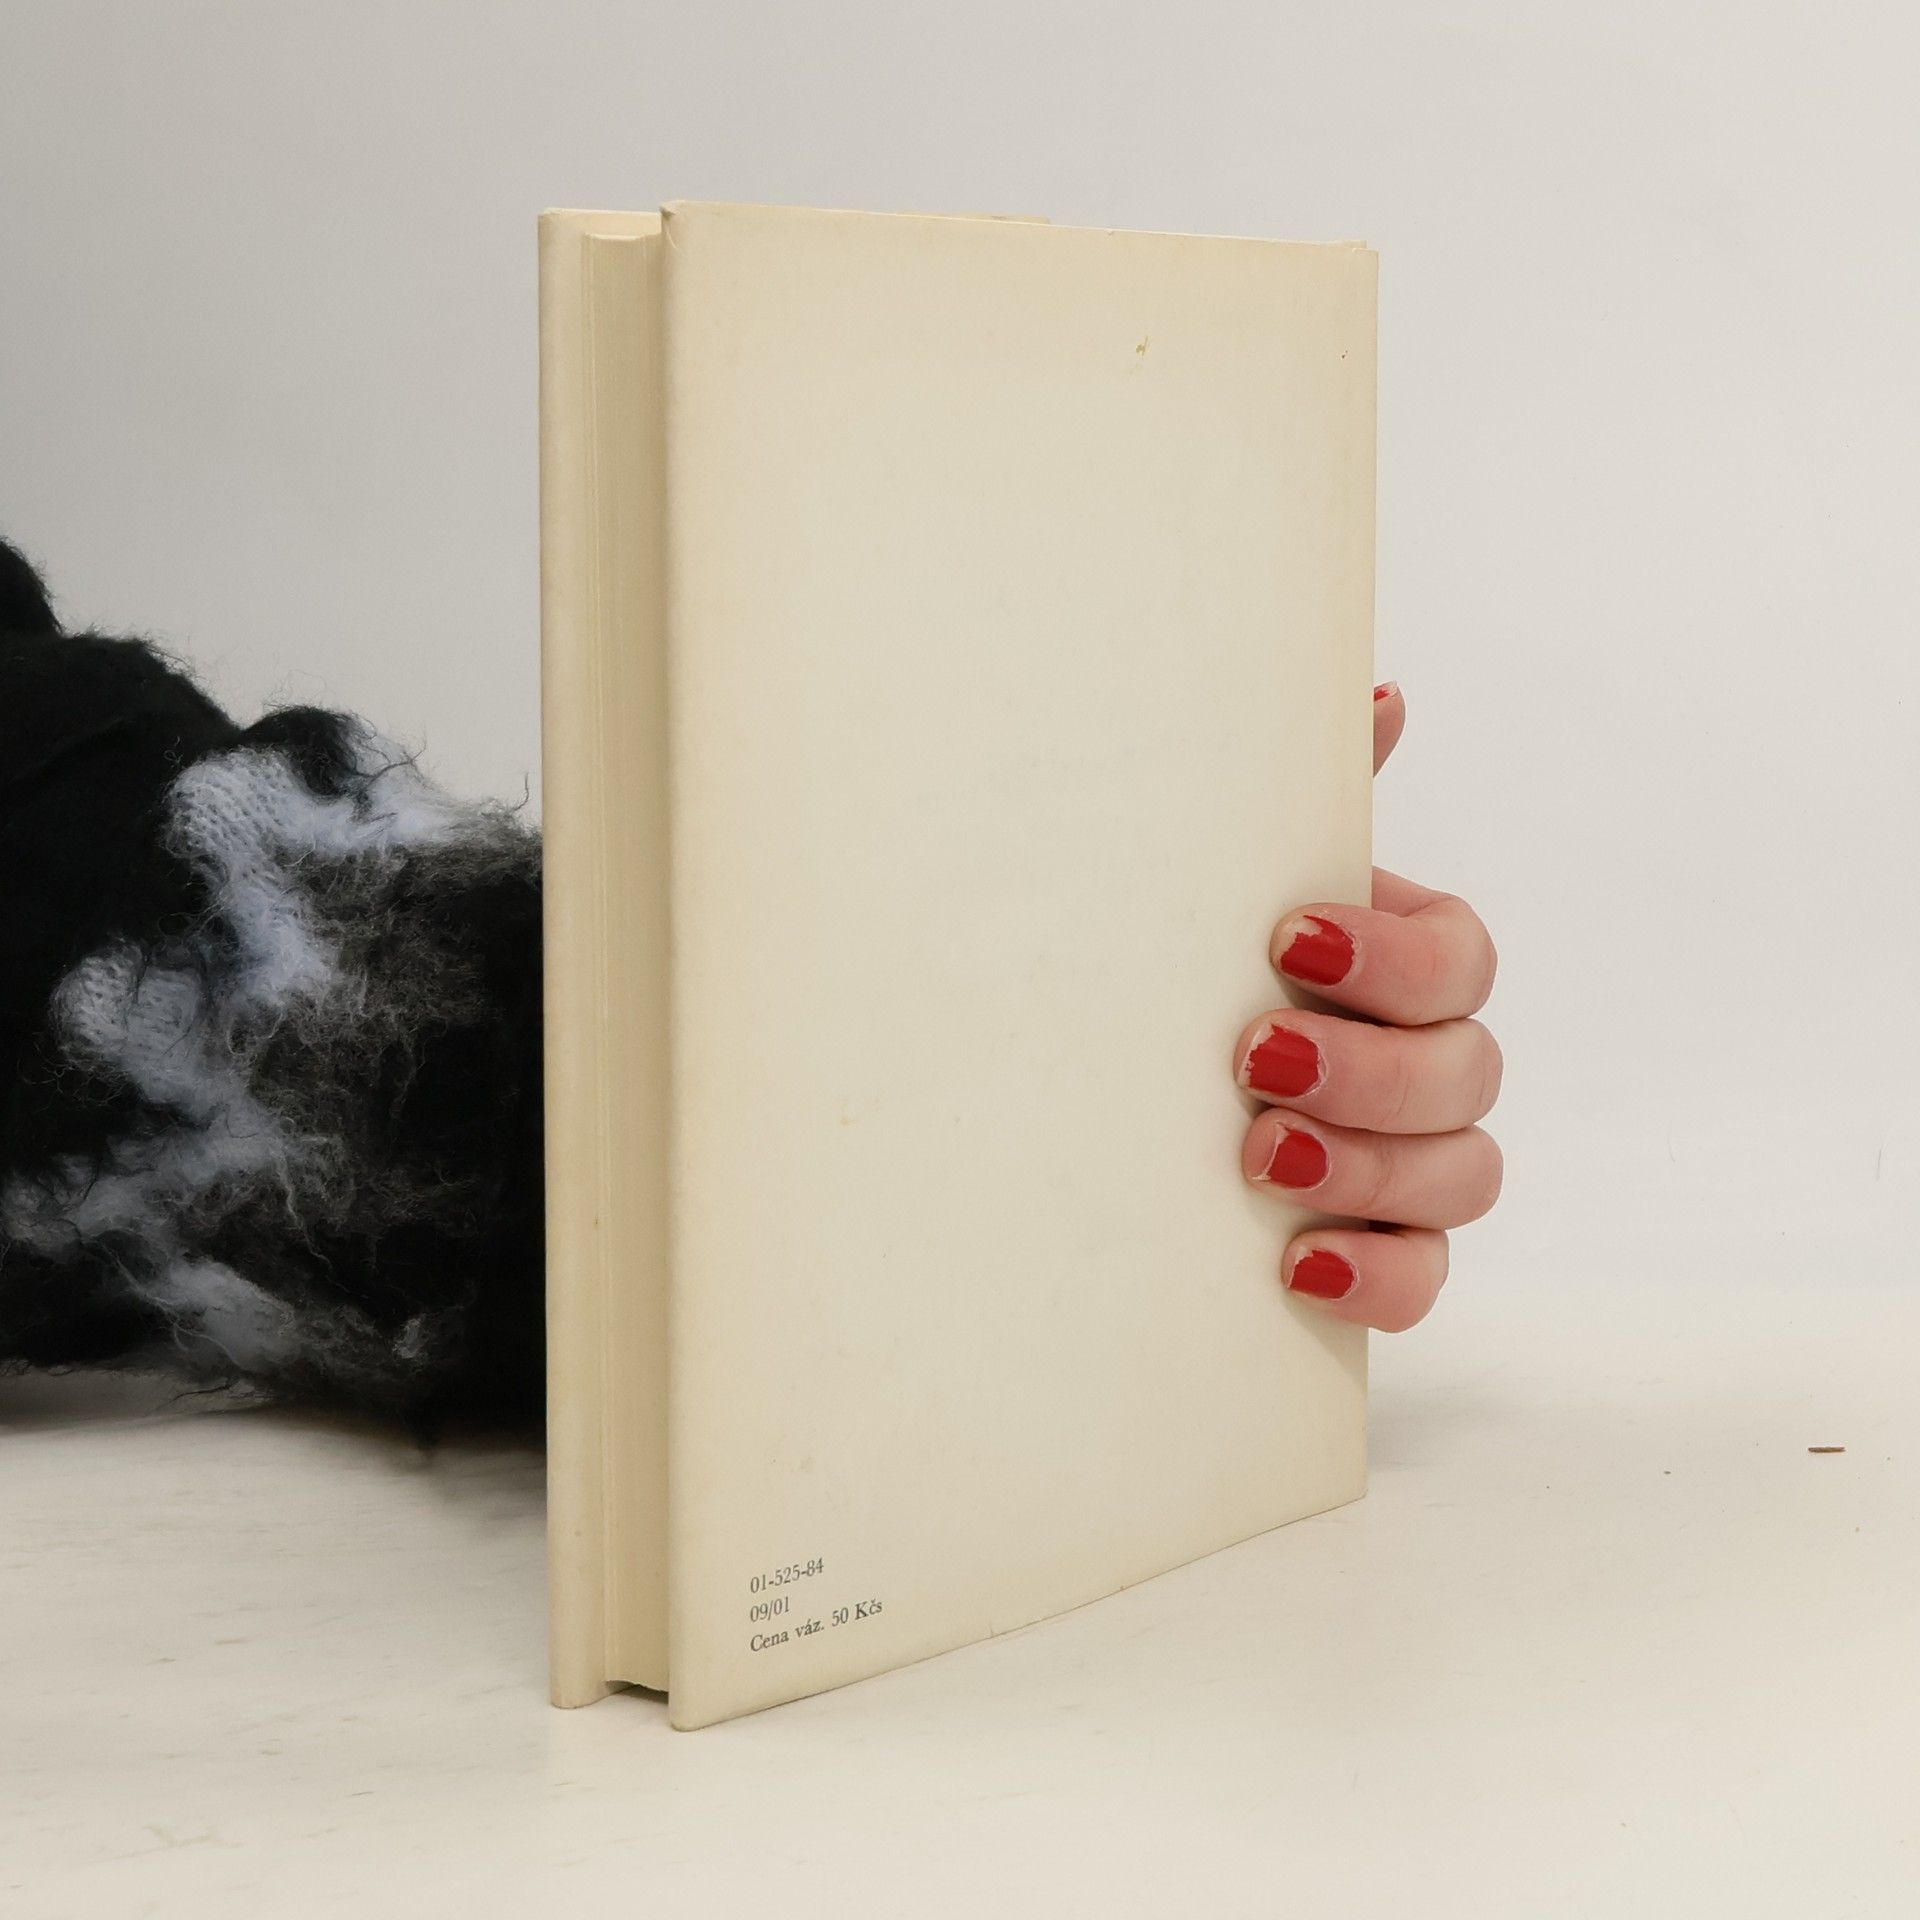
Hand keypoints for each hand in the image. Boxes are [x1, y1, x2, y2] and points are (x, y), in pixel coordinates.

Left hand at [1231, 682, 1501, 1329]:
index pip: (1459, 960)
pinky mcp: (1383, 1252)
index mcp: (1406, 967)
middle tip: (1253, 1059)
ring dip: (1368, 1169)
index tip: (1287, 941)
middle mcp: (1431, 1064)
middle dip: (1371, 1069)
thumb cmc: (1199, 971)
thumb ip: (1301, 804)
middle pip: (1468, 1073)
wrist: (1124, 1095)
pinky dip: (1379, 1279)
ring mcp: (1417, 1166)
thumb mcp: (1228, 886)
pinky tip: (1299, 1267)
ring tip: (1260, 1159)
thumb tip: (1376, 693)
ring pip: (1463, 1176)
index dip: (1394, 956)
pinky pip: (1425, 1281)